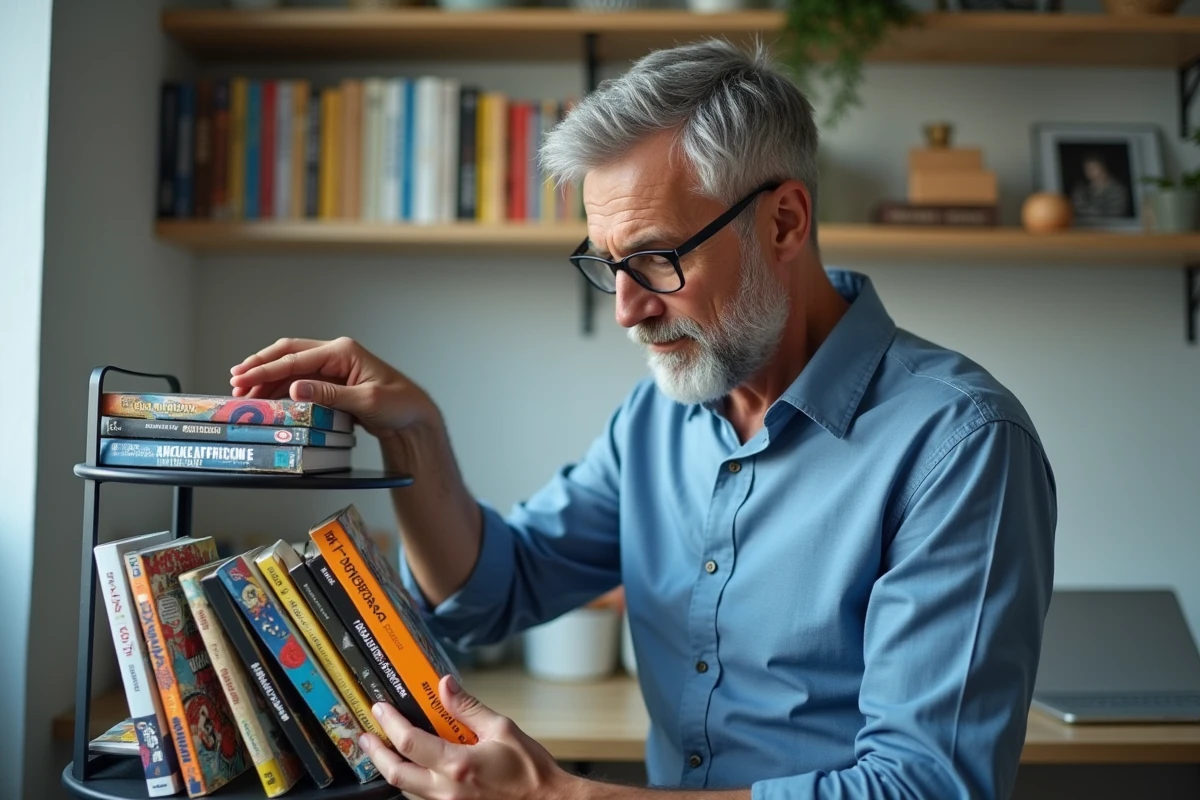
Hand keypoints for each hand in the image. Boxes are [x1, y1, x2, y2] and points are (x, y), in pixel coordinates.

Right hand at [228, 337, 435, 442]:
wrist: (414, 418)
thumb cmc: (399, 404)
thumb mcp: (366, 400)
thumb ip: (330, 394)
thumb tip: (296, 389)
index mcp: (343, 351)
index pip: (296, 357)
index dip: (266, 368)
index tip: (243, 378)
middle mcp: (335, 354)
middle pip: (288, 354)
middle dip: (260, 367)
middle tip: (235, 382)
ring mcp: (333, 367)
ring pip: (291, 368)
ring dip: (267, 380)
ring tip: (244, 394)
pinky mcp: (332, 382)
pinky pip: (300, 382)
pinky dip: (281, 390)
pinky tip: (267, 400)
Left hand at [361, 674, 579, 799]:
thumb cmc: (530, 771)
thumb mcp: (501, 728)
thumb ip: (468, 707)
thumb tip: (445, 685)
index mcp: (458, 764)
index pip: (409, 742)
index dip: (389, 723)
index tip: (380, 709)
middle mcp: (447, 790)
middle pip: (395, 773)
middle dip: (375, 752)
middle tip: (366, 735)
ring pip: (405, 789)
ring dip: (392, 768)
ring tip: (385, 750)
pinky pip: (421, 799)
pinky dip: (411, 783)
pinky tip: (413, 769)